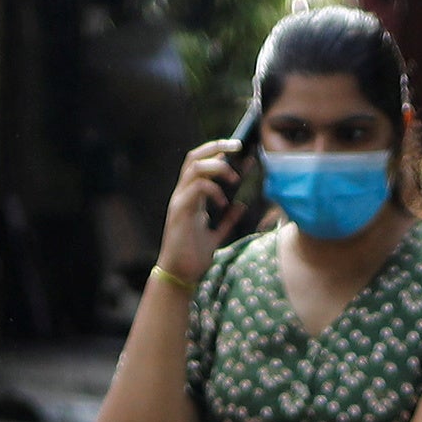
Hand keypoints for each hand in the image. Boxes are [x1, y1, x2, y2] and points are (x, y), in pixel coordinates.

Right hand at [159, 138, 248, 277]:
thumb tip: (242, 205)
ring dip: (218, 167)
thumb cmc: (194, 257)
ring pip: (195, 167)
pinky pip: (197, 188)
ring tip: (235, 179)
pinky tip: (224, 203)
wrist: (180, 275)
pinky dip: (214, 190)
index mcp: (190, 196)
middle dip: (217, 146)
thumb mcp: (217, 235)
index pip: (201, 162)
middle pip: (195, 156)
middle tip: (239, 146)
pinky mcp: (180, 210)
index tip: (239, 148)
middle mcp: (182, 193)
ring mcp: (179, 200)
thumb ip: (228, 219)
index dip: (218, 151)